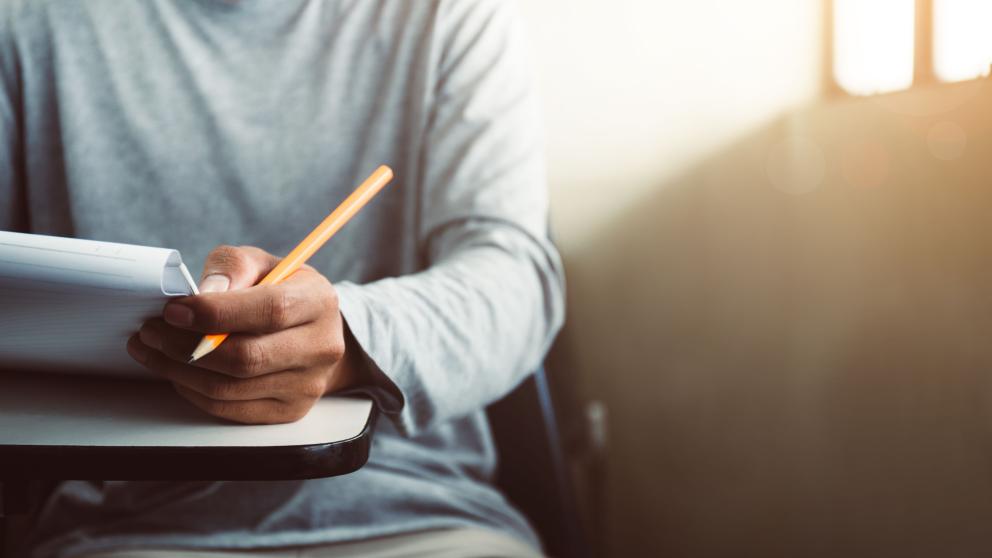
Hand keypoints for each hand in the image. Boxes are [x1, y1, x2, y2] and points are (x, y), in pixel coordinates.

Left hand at [126, 245, 357, 423]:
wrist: (313, 334)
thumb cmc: (279, 292)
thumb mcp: (260, 264)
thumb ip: (233, 268)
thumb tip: (205, 294)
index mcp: (319, 301)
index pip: (270, 310)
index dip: (216, 313)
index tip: (173, 310)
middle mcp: (321, 347)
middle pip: (247, 357)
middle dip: (186, 346)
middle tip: (151, 332)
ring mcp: (307, 385)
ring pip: (231, 388)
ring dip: (180, 371)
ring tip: (153, 349)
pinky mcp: (289, 411)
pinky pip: (230, 409)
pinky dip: (194, 391)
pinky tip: (178, 371)